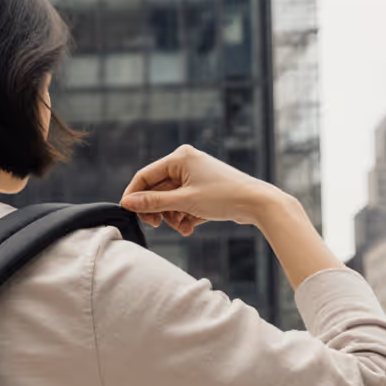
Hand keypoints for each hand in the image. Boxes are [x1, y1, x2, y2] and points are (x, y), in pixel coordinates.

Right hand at [120, 145, 284, 235]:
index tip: (130, 213)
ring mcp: (194, 176)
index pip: (145, 176)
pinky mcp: (202, 189)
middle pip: (157, 190)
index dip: (134, 196)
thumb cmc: (223, 196)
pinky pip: (182, 203)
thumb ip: (153, 203)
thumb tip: (127, 202)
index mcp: (179, 158)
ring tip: (182, 227)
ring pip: (169, 200)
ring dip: (172, 217)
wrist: (257, 203)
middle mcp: (185, 163)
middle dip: (159, 211)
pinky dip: (183, 216)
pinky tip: (190, 227)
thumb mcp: (184, 201)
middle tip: (158, 225)